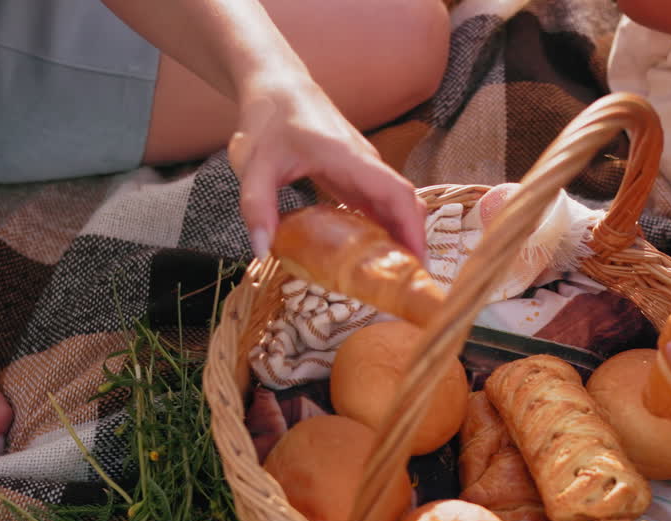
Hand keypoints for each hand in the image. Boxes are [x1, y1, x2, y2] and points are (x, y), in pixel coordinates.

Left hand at [227, 75, 427, 259]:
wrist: (277, 86)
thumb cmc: (269, 119)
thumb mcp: (254, 164)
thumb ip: (257, 206)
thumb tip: (260, 250)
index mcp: (350, 158)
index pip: (397, 193)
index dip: (412, 228)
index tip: (415, 262)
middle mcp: (366, 163)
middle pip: (406, 204)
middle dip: (413, 242)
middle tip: (407, 284)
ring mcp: (364, 169)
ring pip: (397, 205)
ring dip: (401, 237)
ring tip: (394, 278)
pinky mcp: (356, 175)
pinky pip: (380, 204)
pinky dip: (385, 229)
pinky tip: (373, 256)